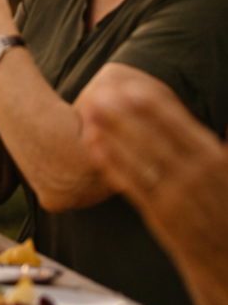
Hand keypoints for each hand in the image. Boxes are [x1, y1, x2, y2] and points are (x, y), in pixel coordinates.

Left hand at [79, 67, 227, 219]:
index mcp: (215, 162)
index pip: (180, 129)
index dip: (154, 109)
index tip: (130, 89)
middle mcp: (195, 178)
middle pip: (153, 141)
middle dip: (124, 117)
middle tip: (98, 94)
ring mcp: (175, 197)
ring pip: (138, 160)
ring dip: (111, 135)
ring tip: (89, 114)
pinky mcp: (160, 215)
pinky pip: (132, 185)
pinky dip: (111, 164)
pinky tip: (94, 145)